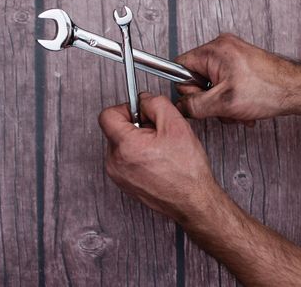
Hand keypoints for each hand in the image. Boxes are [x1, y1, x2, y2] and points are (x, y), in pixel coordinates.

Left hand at [98, 92, 216, 221]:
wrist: (192, 201)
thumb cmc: (187, 171)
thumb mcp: (176, 125)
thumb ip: (156, 103)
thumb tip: (143, 99)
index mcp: (126, 146)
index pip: (107, 115)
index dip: (125, 109)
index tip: (139, 112)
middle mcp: (116, 162)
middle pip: (114, 129)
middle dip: (134, 126)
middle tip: (156, 133)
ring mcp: (117, 174)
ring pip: (119, 144)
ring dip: (136, 141)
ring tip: (158, 149)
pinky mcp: (122, 182)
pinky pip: (123, 159)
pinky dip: (136, 155)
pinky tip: (155, 160)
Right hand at [174, 33, 300, 124]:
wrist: (297, 90)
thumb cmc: (269, 90)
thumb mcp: (223, 103)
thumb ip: (194, 106)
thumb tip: (180, 107)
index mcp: (214, 50)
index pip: (180, 66)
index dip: (188, 87)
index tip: (202, 98)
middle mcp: (221, 47)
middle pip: (195, 77)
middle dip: (208, 98)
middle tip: (223, 104)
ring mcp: (231, 54)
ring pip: (210, 83)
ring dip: (220, 101)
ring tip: (237, 107)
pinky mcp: (239, 63)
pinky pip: (222, 82)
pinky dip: (229, 97)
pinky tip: (242, 105)